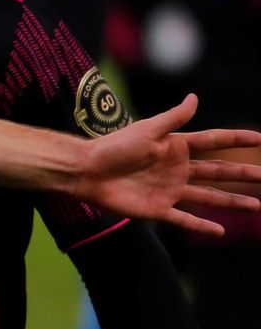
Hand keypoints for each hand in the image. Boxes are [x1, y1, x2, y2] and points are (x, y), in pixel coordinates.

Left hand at [73, 96, 260, 234]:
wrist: (86, 171)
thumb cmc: (113, 146)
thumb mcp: (147, 129)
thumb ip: (173, 118)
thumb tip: (195, 97)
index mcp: (175, 146)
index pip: (212, 142)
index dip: (235, 140)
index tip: (259, 139)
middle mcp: (176, 168)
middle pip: (217, 171)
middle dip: (242, 174)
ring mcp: (169, 190)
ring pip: (208, 196)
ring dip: (232, 201)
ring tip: (257, 205)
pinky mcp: (157, 209)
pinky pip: (184, 219)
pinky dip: (201, 225)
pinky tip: (219, 231)